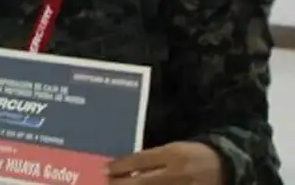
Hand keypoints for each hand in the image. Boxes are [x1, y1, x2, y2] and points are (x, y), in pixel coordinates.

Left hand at [108, 142, 223, 184]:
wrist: (226, 165)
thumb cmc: (192, 155)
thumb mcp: (172, 150)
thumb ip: (151, 160)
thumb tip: (124, 170)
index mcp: (172, 154)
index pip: (140, 161)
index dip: (120, 166)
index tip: (104, 170)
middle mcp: (177, 172)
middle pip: (143, 182)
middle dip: (121, 184)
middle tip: (107, 184)